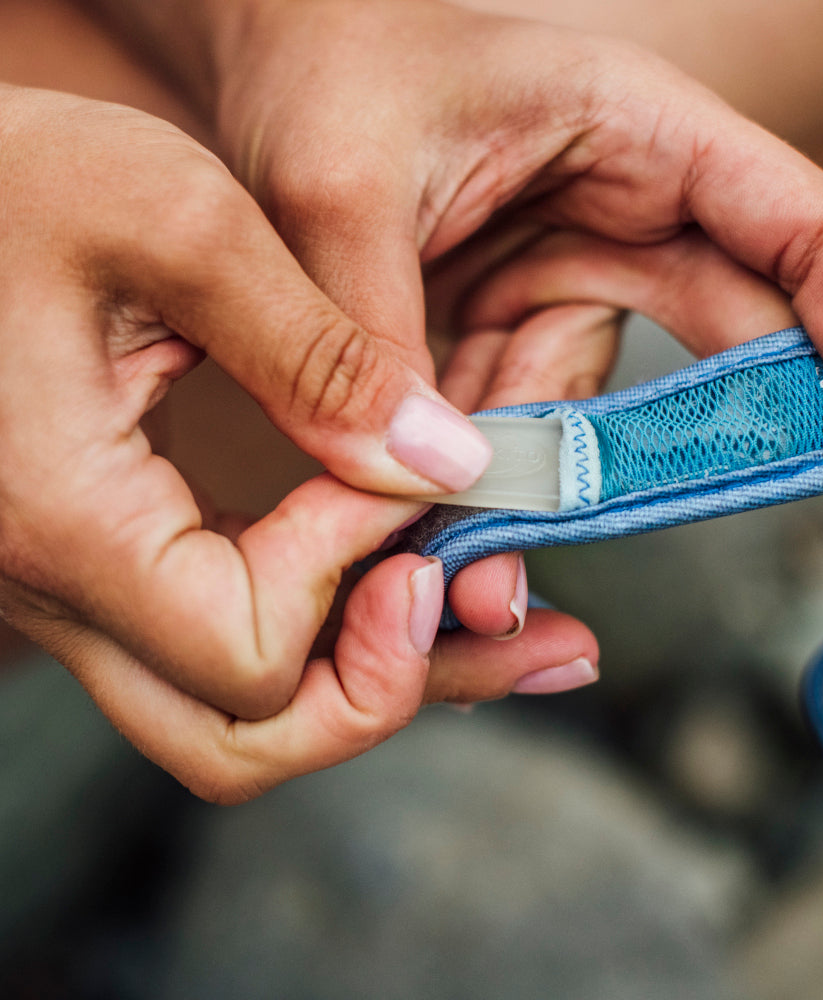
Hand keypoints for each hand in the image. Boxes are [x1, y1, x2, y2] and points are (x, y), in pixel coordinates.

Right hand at [0, 85, 598, 797]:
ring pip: (243, 710)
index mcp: (63, 517)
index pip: (249, 648)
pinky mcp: (120, 557)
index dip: (351, 576)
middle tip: (497, 616)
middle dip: (387, 686)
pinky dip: (338, 629)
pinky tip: (415, 579)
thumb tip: (448, 466)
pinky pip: (233, 639)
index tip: (397, 474)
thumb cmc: (15, 176)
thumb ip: (319, 358)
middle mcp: (59, 587)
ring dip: (382, 676)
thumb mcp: (177, 224)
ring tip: (504, 626)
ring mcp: (86, 585)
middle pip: (243, 738)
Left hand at [194, 0, 822, 566]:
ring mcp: (571, 294)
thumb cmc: (316, 71)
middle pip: (756, 351)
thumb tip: (431, 487)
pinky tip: (457, 561)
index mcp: (640, 136)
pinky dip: (491, 505)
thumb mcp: (336, 189)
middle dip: (789, 455)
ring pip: (610, 432)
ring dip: (558, 516)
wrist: (255, 71)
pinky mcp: (509, 346)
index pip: (805, 237)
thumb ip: (373, 335)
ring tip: (488, 592)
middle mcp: (628, 223)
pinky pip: (523, 442)